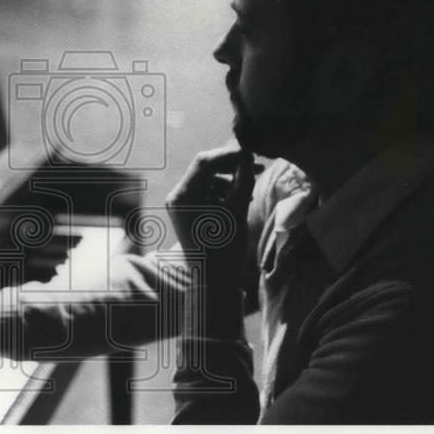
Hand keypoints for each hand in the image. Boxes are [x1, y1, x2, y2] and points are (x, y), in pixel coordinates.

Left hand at [165, 146, 261, 287]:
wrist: (213, 279)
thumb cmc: (225, 247)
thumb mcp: (237, 209)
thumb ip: (243, 179)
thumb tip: (248, 154)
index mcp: (184, 195)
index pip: (205, 161)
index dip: (229, 154)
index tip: (251, 154)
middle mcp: (177, 196)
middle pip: (204, 168)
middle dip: (230, 166)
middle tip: (256, 167)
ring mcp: (179, 204)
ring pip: (206, 180)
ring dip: (229, 180)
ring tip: (249, 190)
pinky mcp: (185, 212)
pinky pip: (204, 192)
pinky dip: (222, 192)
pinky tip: (240, 199)